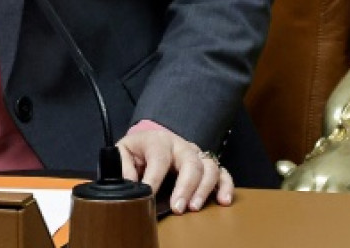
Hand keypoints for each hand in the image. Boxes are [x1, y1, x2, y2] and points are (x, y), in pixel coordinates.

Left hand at [116, 125, 232, 213]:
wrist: (152, 141)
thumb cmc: (138, 149)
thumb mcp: (124, 151)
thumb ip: (123, 166)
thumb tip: (131, 184)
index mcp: (159, 141)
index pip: (159, 159)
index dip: (155, 178)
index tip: (149, 195)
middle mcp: (181, 146)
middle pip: (191, 162)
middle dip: (185, 187)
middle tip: (178, 208)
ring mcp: (197, 155)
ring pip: (210, 167)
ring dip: (204, 189)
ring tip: (194, 207)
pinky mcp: (208, 164)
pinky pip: (223, 173)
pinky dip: (226, 186)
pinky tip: (223, 201)